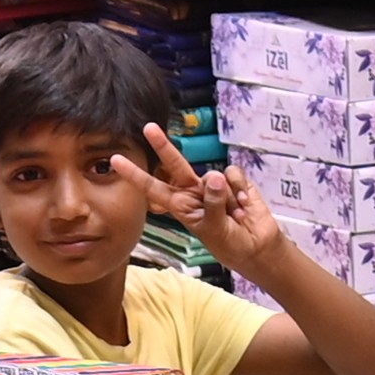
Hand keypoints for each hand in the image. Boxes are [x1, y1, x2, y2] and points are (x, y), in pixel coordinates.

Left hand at [132, 122, 268, 262]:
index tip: (116, 161)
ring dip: (227, 197)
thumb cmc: (230, 243)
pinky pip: (233, 174)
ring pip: (215, 177)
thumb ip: (213, 204)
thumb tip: (214, 175)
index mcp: (181, 206)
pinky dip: (240, 189)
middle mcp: (194, 191)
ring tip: (235, 215)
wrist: (257, 246)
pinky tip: (244, 204)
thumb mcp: (216, 230)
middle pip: (176, 165)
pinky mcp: (234, 180)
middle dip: (163, 146)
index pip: (154, 188)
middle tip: (147, 127)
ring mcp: (214, 185)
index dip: (136, 175)